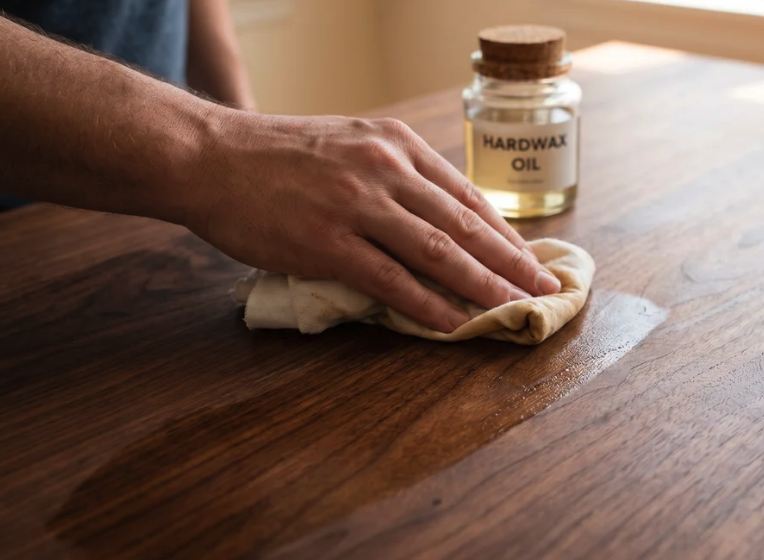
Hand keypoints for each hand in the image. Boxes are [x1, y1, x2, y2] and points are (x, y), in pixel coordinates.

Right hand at [182, 111, 562, 332]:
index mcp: (395, 146)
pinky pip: (391, 281)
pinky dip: (427, 306)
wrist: (208, 156)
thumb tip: (437, 219)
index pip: (465, 195)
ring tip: (512, 309)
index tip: (531, 259)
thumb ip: (394, 176)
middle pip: (464, 224)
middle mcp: (385, 170)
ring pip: (438, 253)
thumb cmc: (277, 155)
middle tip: (543, 289)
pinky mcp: (327, 242)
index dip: (504, 233)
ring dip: (483, 286)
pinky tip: (453, 324)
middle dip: (510, 262)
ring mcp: (357, 206)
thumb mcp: (349, 144)